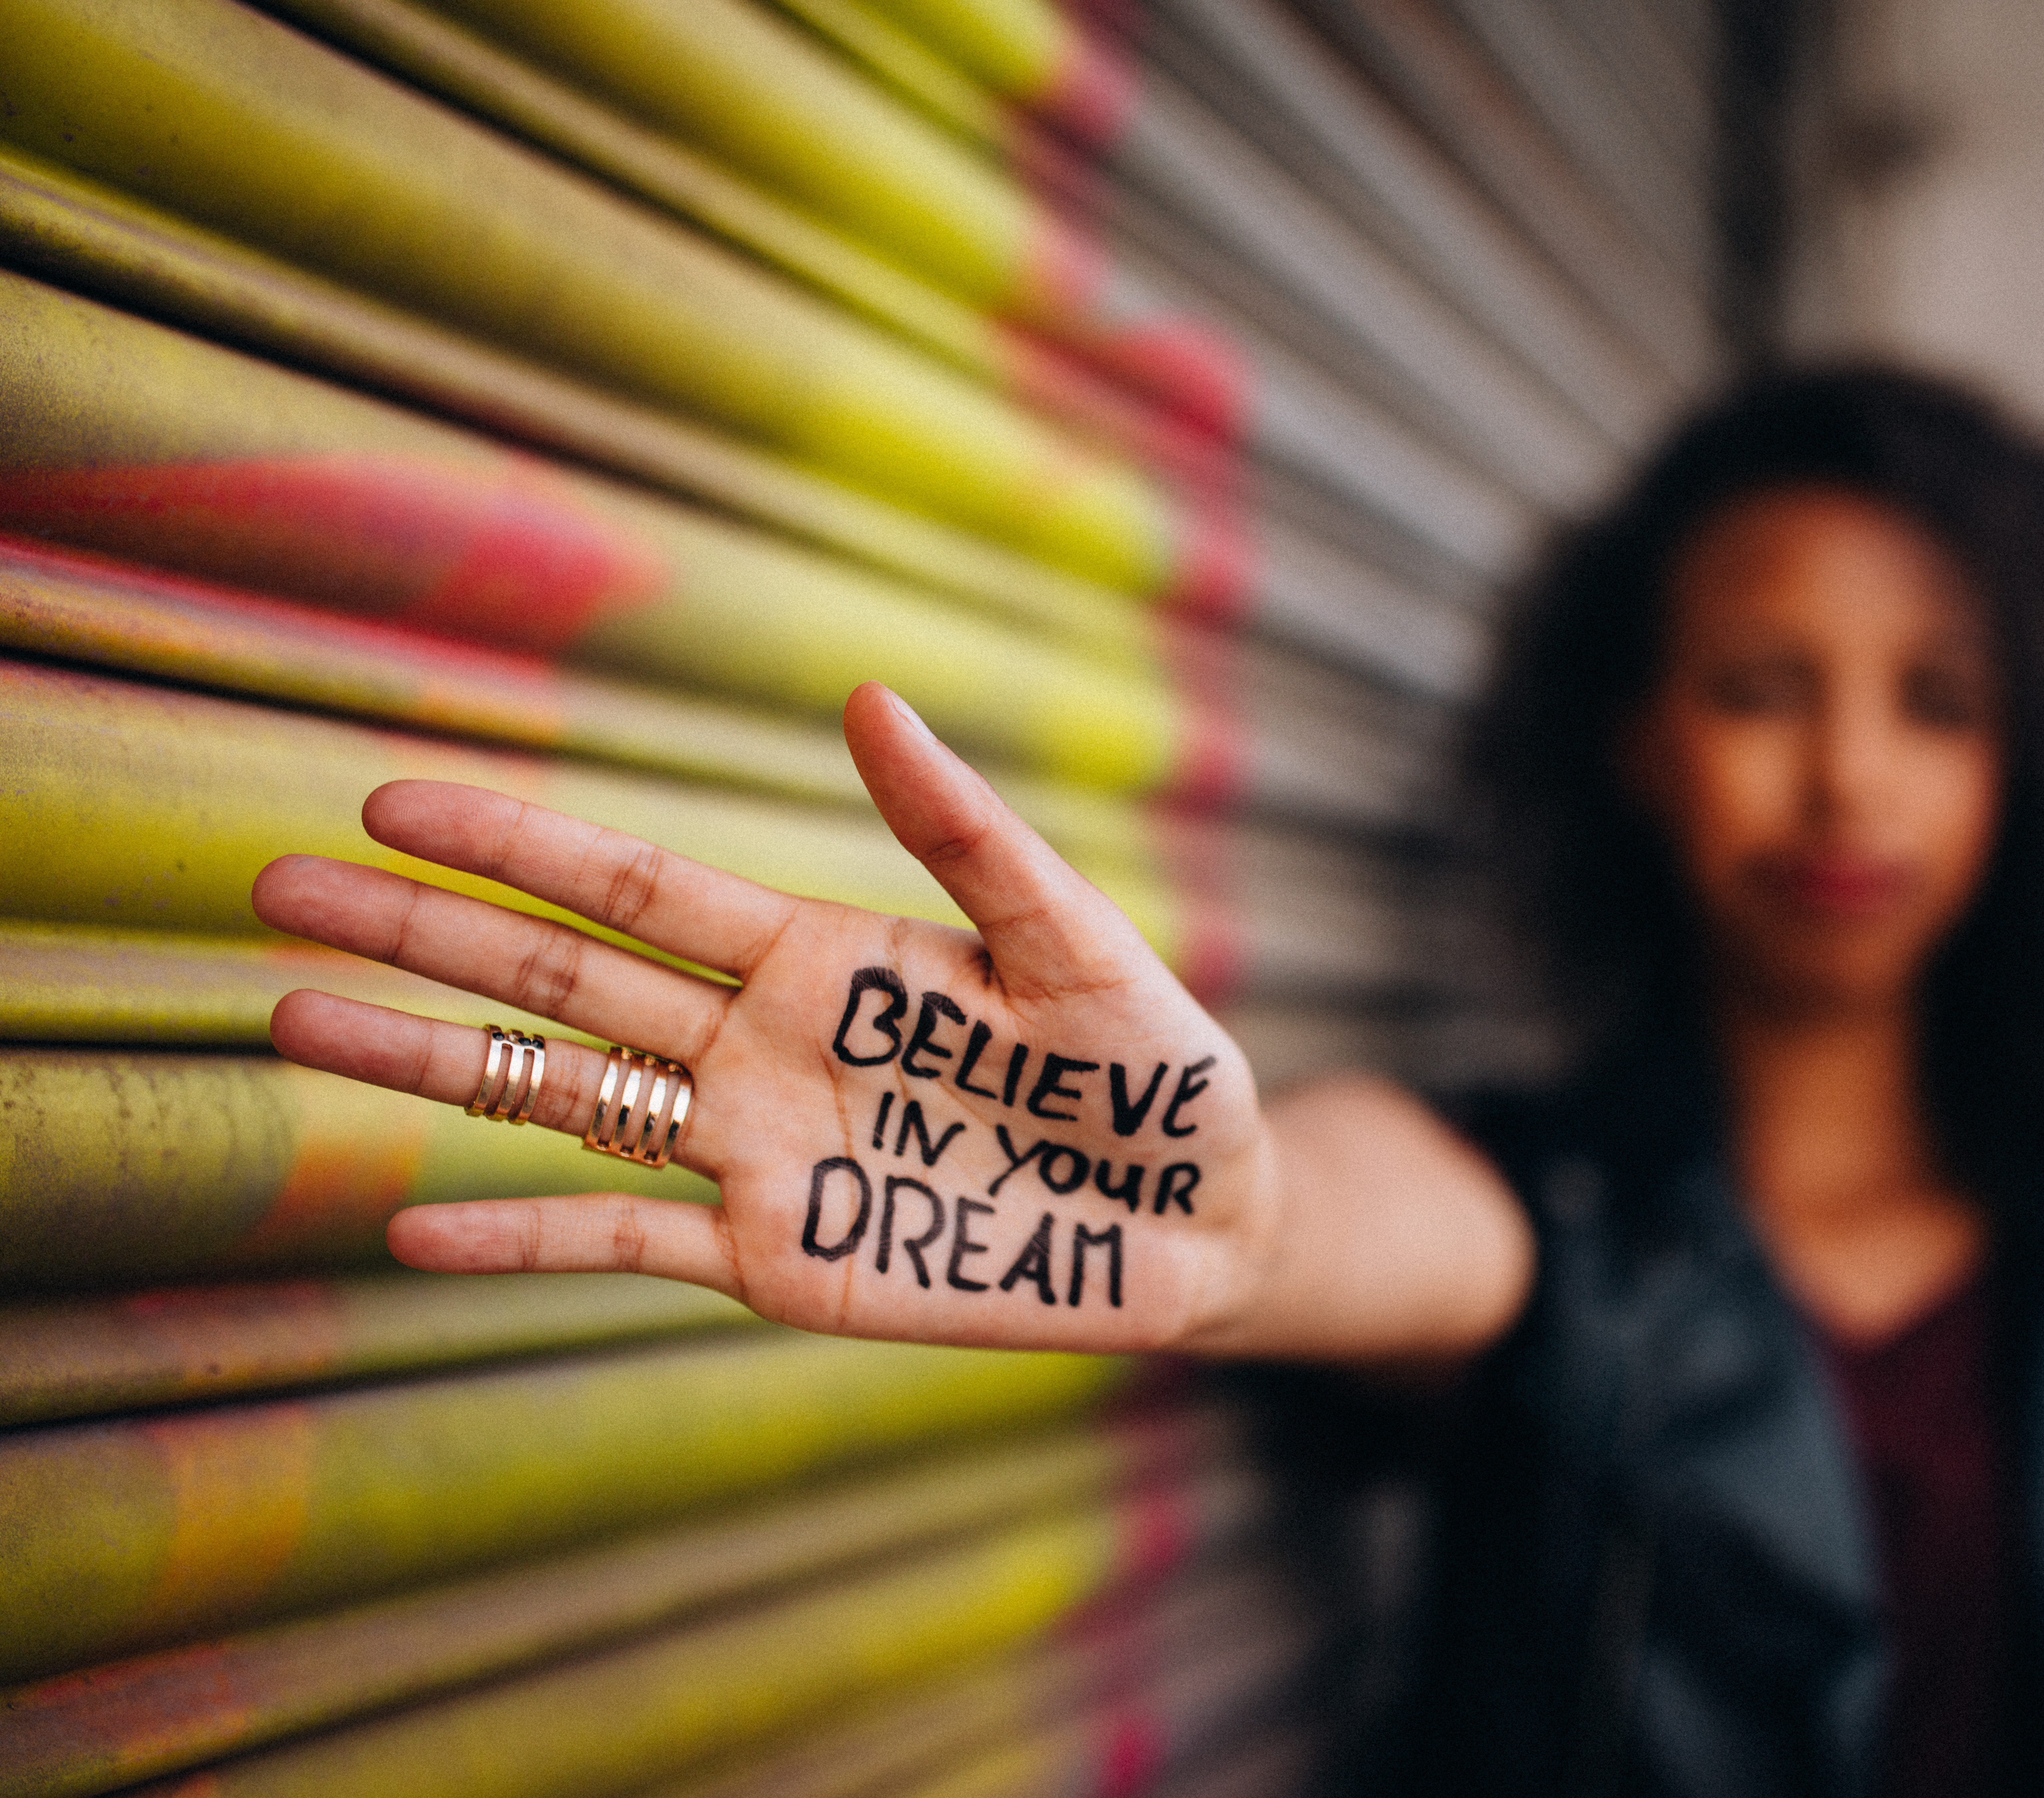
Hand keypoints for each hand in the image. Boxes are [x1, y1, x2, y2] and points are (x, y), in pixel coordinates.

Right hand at [254, 683, 1269, 1352]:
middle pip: (559, 978)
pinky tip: (412, 1224)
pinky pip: (626, 1247)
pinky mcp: (779, 1257)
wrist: (1201, 1213)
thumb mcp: (1071, 939)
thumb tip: (871, 698)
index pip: (630, 887)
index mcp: (820, 958)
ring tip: (295, 1019)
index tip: (393, 803)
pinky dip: (523, 1237)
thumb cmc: (1153, 1065)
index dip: (513, 847)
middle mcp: (759, 1046)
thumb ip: (965, 835)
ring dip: (430, 1061)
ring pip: (560, 1097)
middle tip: (281, 890)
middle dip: (423, 935)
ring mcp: (756, 1155)